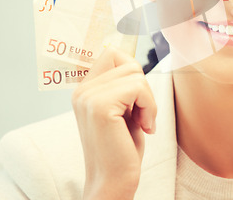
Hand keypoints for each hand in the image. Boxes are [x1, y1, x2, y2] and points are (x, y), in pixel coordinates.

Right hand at [72, 47, 156, 199]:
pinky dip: (150, 107)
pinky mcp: (100, 106)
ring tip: (142, 122)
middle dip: (143, 87)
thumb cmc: (122, 146)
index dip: (133, 71)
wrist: (114, 181)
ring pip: (135, 74)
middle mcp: (82, 90)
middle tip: (141, 113)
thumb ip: (122, 84)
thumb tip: (133, 59)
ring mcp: (88, 97)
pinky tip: (144, 127)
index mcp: (84, 88)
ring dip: (148, 100)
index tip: (137, 98)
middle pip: (128, 62)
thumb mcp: (123, 108)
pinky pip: (138, 88)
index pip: (112, 53)